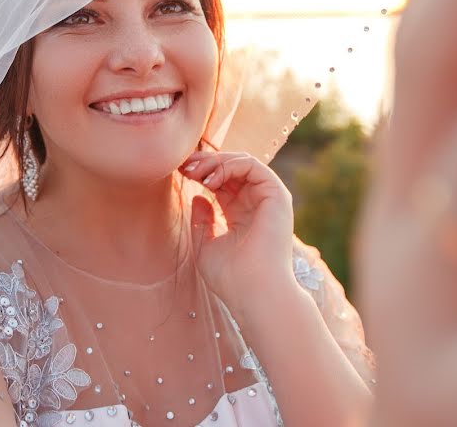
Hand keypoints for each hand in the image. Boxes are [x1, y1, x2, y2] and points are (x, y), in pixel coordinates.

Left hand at [178, 151, 298, 317]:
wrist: (254, 293)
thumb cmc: (231, 278)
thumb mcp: (205, 247)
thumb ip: (202, 222)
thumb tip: (198, 197)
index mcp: (241, 216)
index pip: (222, 183)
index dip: (201, 173)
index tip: (180, 172)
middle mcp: (256, 205)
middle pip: (231, 170)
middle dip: (205, 162)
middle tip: (184, 166)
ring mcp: (268, 199)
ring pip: (242, 163)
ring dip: (215, 162)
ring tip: (194, 172)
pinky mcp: (277, 196)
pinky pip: (253, 166)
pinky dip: (229, 166)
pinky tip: (210, 179)